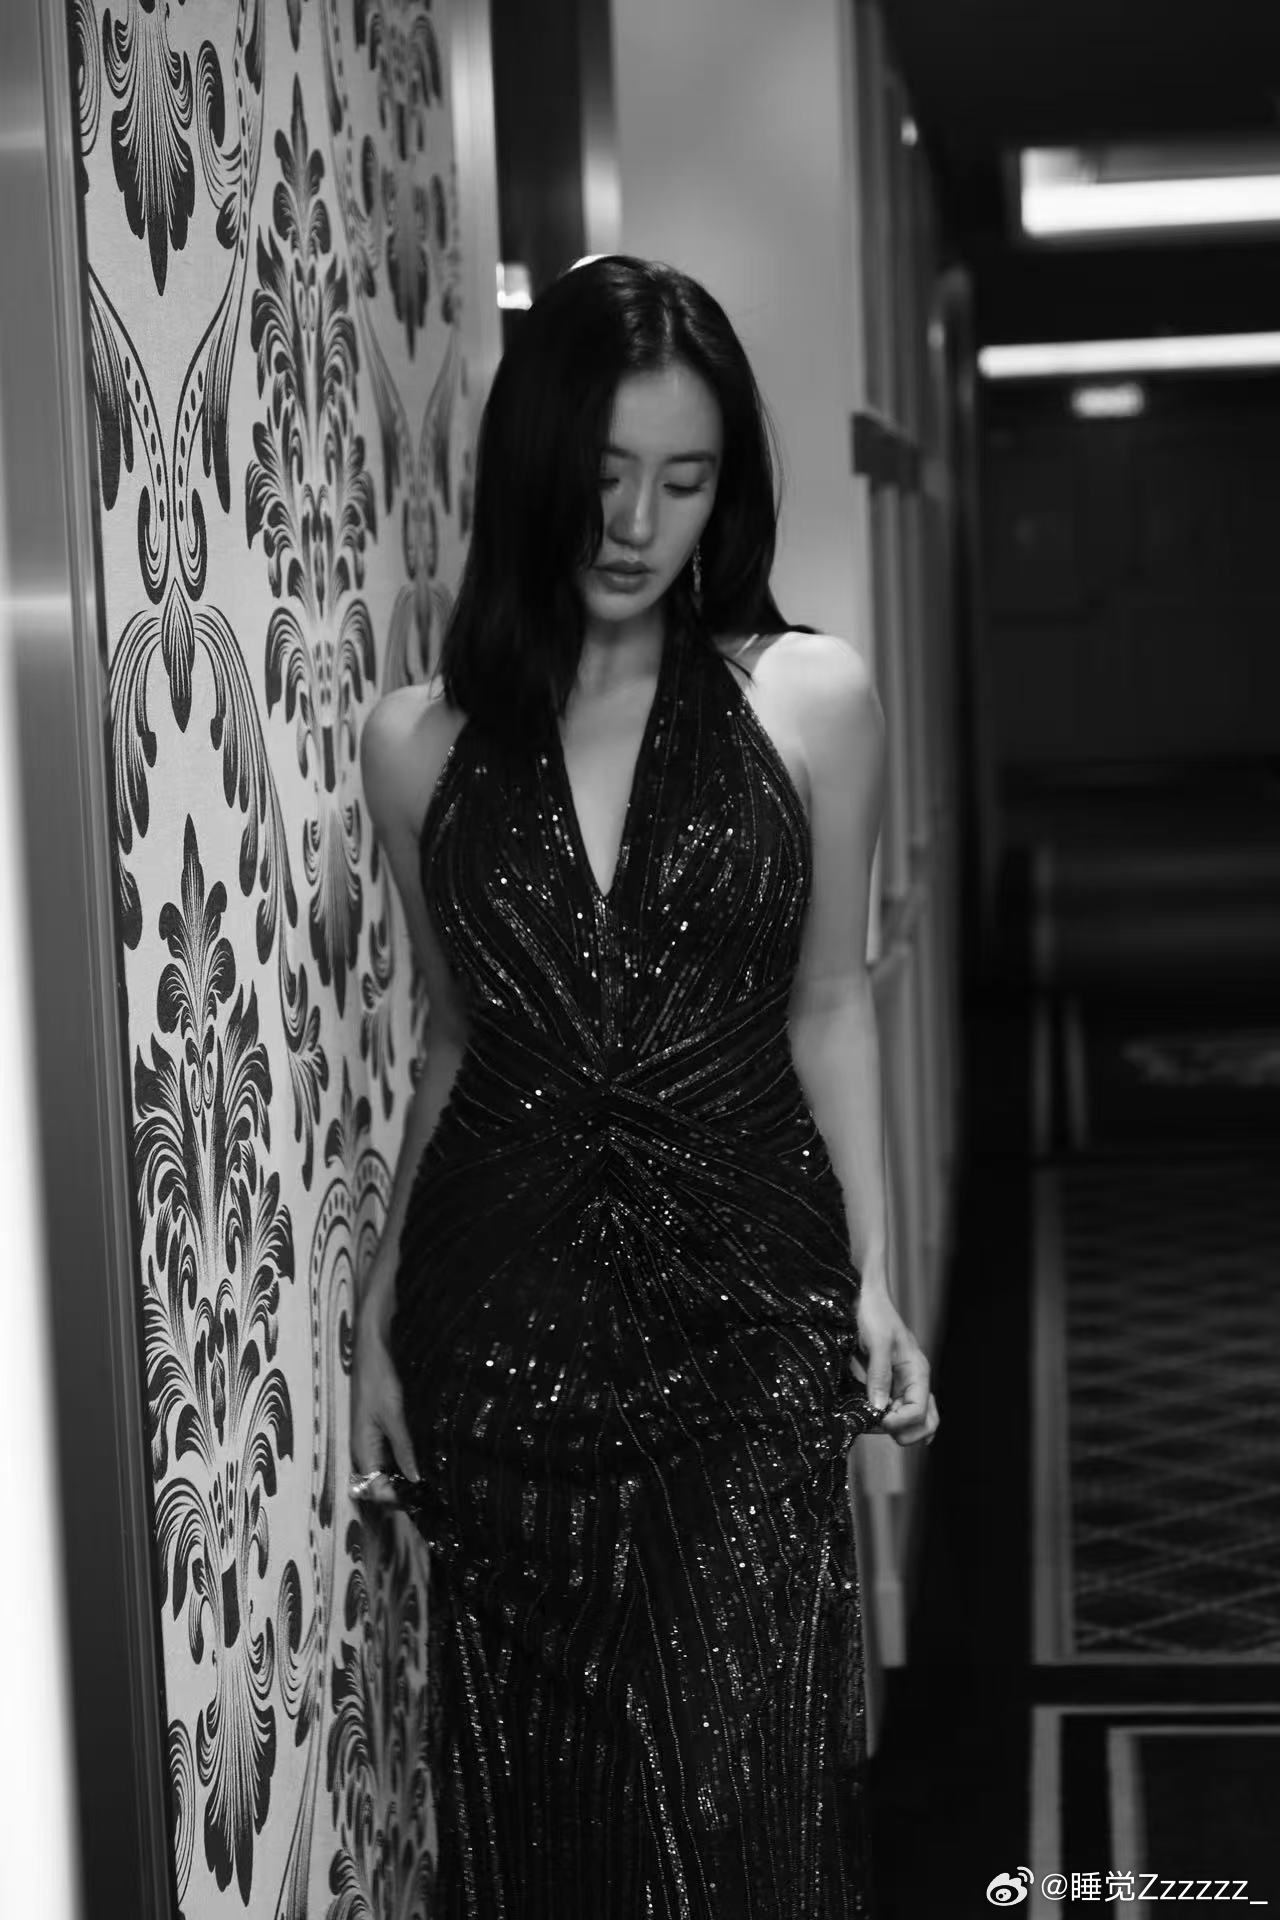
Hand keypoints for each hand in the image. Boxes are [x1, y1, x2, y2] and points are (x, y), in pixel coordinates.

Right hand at [350, 1305, 419, 1506]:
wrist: (371, 1348)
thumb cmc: (379, 1379)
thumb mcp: (394, 1415)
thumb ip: (403, 1448)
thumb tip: (414, 1480)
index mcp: (361, 1447)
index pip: (373, 1487)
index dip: (392, 1497)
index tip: (418, 1499)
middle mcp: (361, 1447)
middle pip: (375, 1481)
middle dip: (396, 1491)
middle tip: (425, 1495)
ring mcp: (367, 1437)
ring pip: (381, 1469)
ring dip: (398, 1477)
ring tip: (425, 1483)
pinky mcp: (375, 1427)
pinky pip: (384, 1454)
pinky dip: (399, 1462)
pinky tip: (417, 1461)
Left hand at [855, 1284, 939, 1449]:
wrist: (864, 1296)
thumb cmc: (874, 1313)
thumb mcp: (877, 1342)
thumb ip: (879, 1375)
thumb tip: (879, 1408)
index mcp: (917, 1371)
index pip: (920, 1412)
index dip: (900, 1422)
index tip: (877, 1418)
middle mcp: (914, 1381)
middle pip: (925, 1423)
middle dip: (904, 1433)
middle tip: (877, 1427)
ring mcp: (902, 1384)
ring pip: (914, 1421)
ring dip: (897, 1430)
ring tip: (872, 1424)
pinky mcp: (887, 1384)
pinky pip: (897, 1411)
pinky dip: (889, 1421)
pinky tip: (872, 1420)